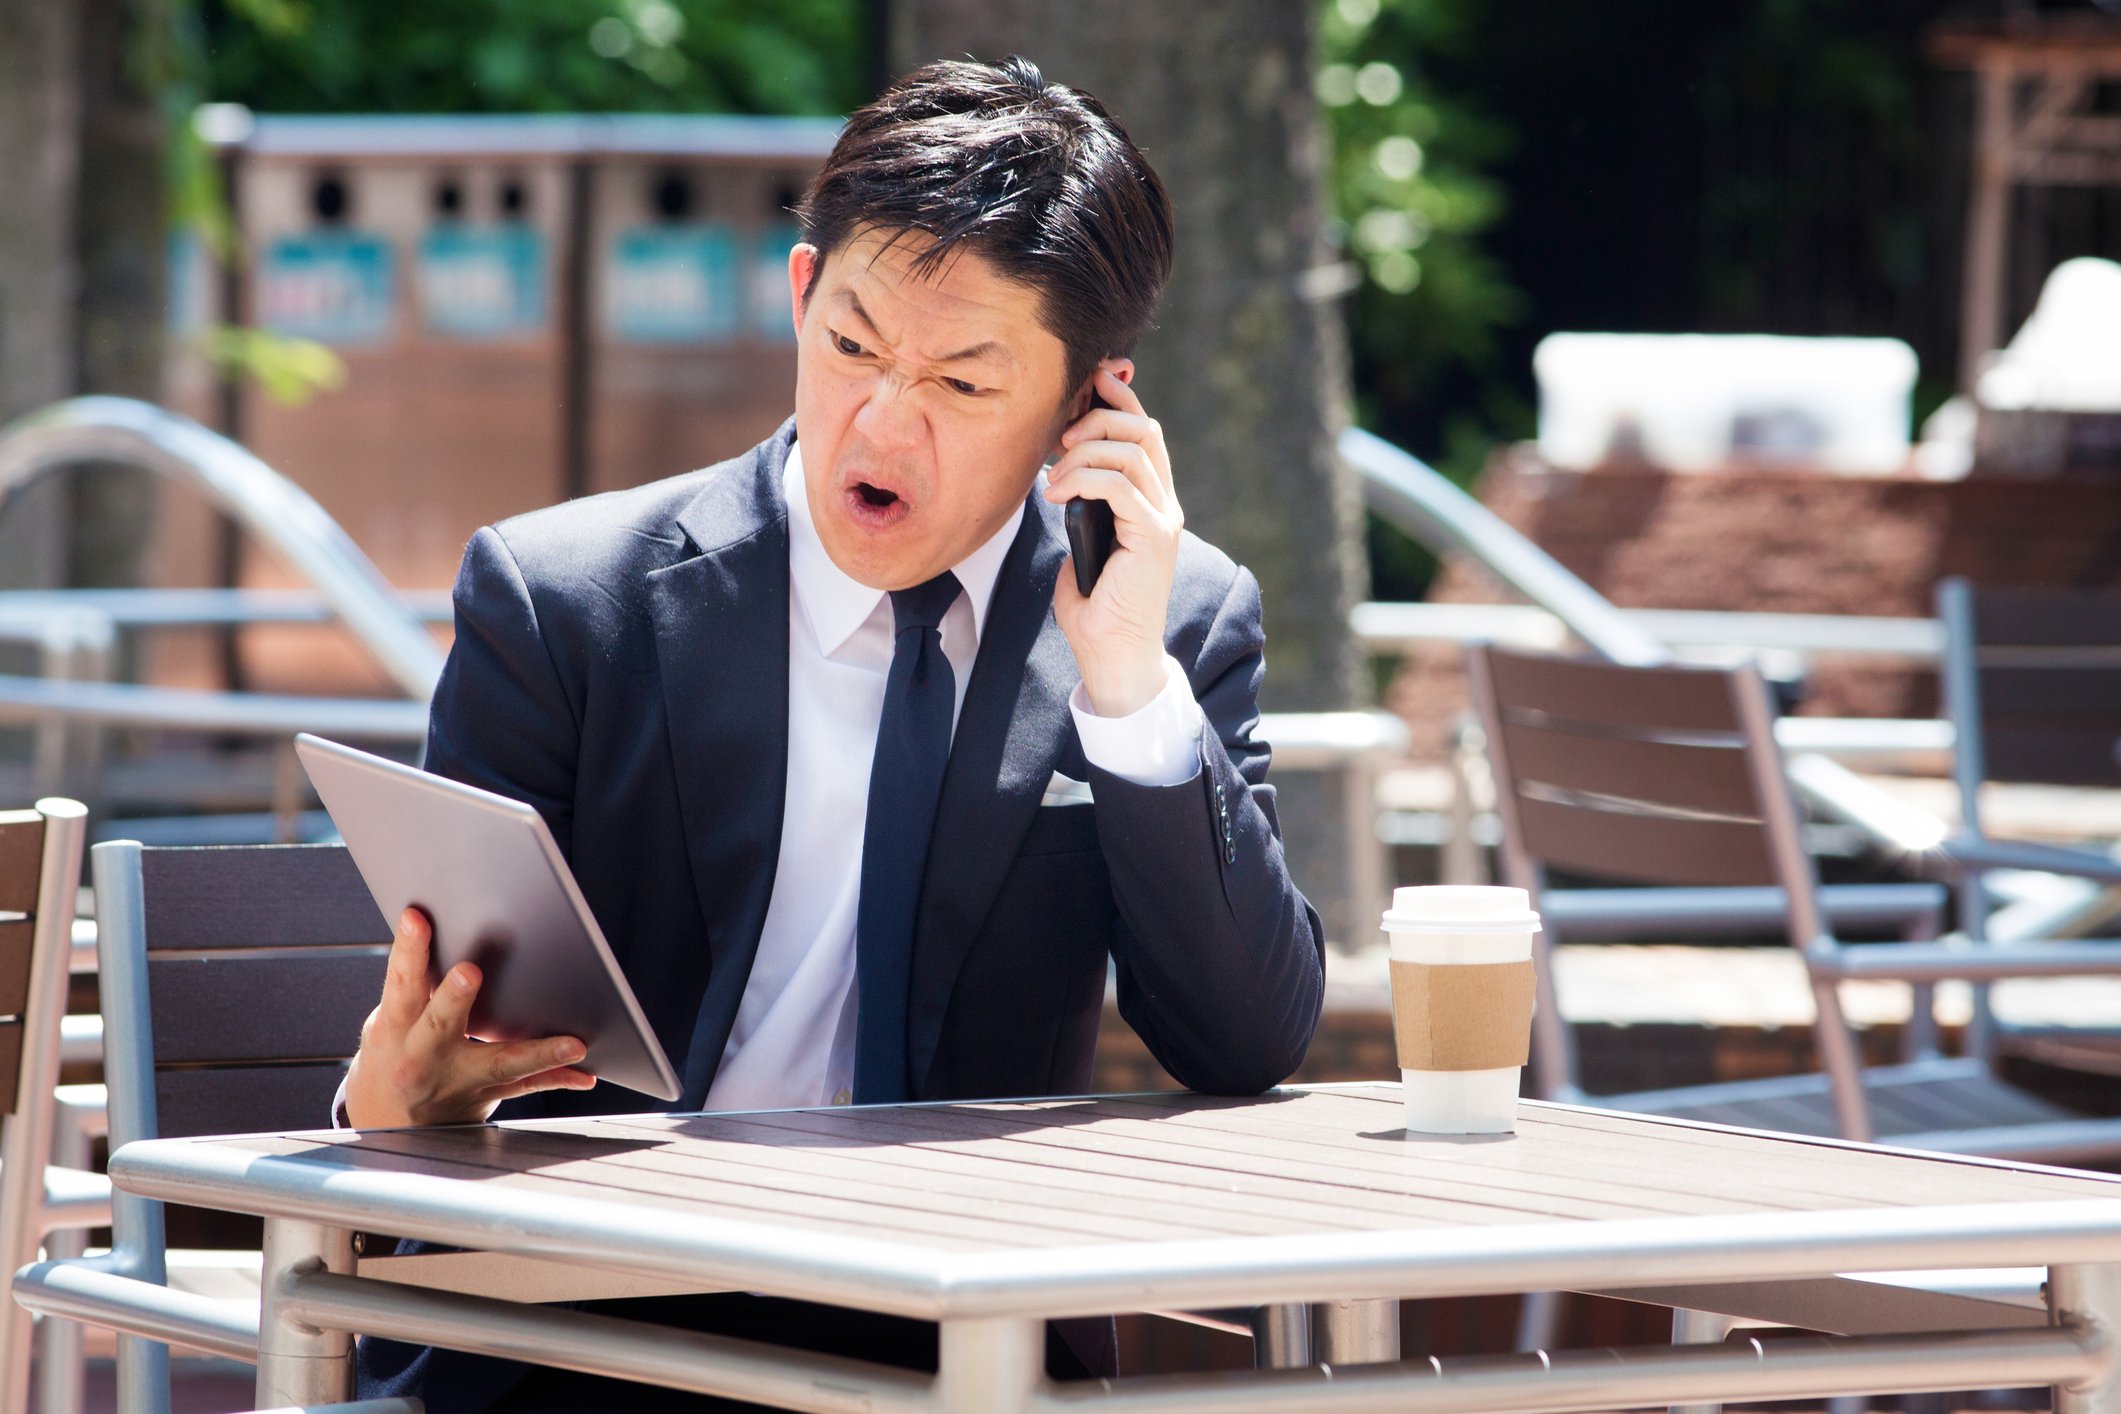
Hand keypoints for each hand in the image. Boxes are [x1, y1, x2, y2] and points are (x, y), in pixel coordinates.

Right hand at [343, 906, 596, 1127]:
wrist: (390, 1119)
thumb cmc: (396, 1051)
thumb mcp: (391, 1020)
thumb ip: (414, 985)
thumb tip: (443, 930)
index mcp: (394, 1027)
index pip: (401, 983)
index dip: (408, 951)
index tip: (416, 918)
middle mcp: (422, 1056)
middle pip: (439, 1024)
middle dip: (453, 999)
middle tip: (468, 972)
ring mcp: (455, 1081)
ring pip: (499, 1065)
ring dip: (538, 1053)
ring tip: (572, 1044)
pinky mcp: (484, 1096)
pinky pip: (524, 1087)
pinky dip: (556, 1077)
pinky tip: (584, 1074)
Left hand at [1044, 361, 1182, 716]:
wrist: (1113, 655)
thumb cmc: (1095, 608)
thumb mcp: (1082, 542)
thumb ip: (1081, 506)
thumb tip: (1058, 476)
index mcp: (1151, 501)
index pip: (1143, 432)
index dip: (1118, 400)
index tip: (1086, 384)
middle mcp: (1164, 505)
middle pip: (1143, 430)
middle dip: (1097, 418)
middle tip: (1058, 438)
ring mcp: (1162, 519)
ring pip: (1131, 451)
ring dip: (1082, 452)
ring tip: (1052, 477)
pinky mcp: (1152, 537)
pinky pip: (1120, 484)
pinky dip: (1082, 478)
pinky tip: (1056, 494)